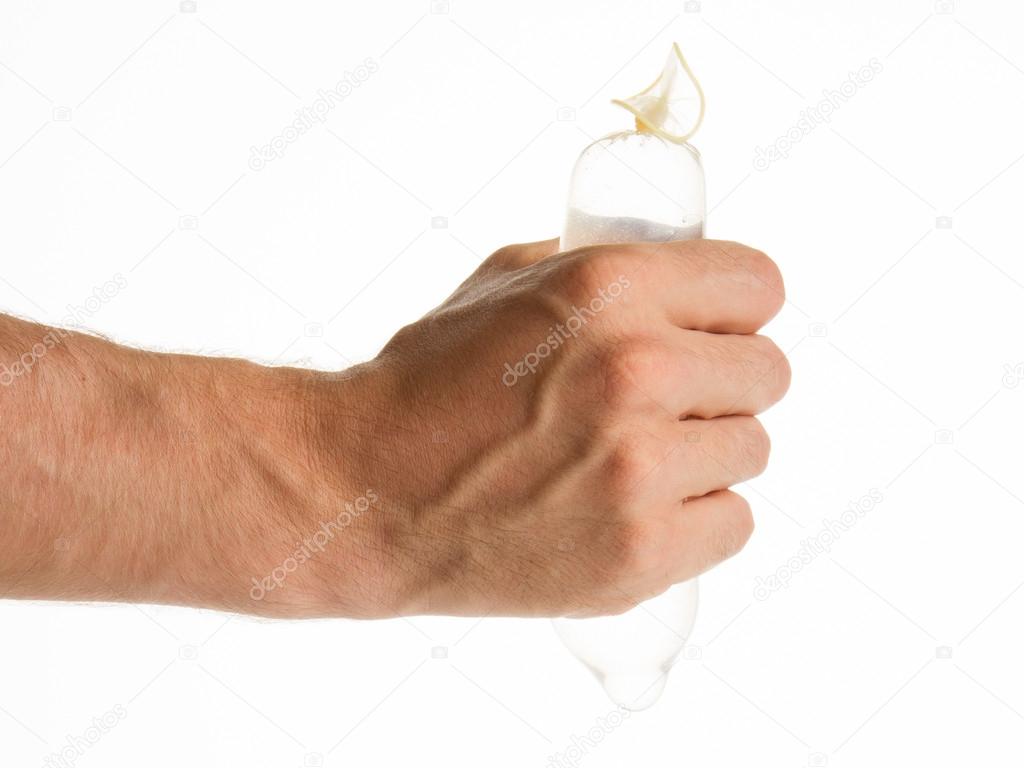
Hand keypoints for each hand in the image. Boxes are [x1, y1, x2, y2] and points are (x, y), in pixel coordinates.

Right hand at [305, 237, 789, 617]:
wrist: (363, 491)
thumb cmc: (427, 384)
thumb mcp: (504, 285)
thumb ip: (598, 269)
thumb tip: (675, 274)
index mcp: (610, 287)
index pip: (758, 284)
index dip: (736, 307)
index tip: (715, 328)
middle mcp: (637, 371)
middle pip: (768, 372)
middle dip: (723, 382)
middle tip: (670, 401)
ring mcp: (641, 470)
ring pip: (752, 449)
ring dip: (707, 453)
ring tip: (637, 460)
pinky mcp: (639, 553)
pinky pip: (733, 523)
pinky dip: (697, 519)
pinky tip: (640, 509)